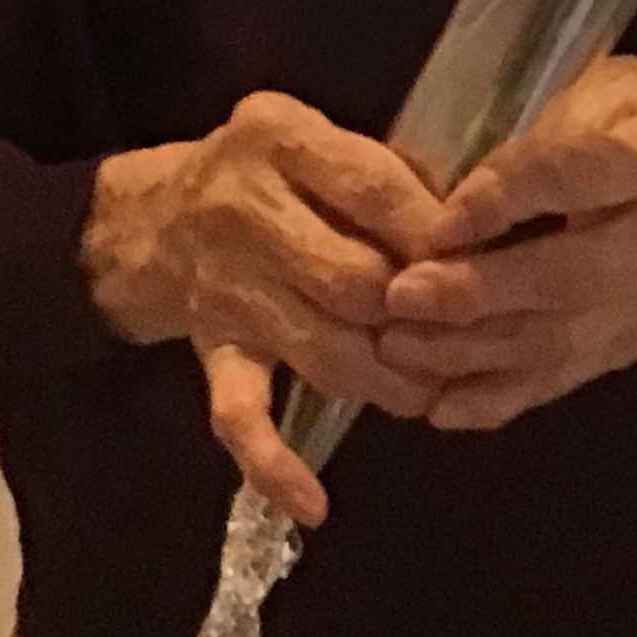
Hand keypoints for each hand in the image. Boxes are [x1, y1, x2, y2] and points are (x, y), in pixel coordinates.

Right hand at [81, 92, 451, 526]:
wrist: (154, 219)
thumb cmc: (265, 170)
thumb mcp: (312, 134)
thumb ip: (383, 165)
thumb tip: (473, 217)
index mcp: (279, 138)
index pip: (371, 186)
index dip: (434, 231)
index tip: (482, 257)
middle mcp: (246, 210)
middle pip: (353, 277)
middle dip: (419, 313)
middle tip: (469, 332)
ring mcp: (226, 289)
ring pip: (321, 350)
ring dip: (387, 382)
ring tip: (433, 392)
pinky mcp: (214, 353)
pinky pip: (239, 414)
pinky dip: (273, 465)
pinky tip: (314, 502)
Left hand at [375, 57, 636, 433]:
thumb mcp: (600, 89)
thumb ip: (541, 134)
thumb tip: (456, 196)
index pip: (583, 177)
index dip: (508, 199)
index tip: (438, 223)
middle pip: (572, 276)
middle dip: (480, 293)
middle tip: (401, 296)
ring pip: (563, 341)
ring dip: (473, 352)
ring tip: (399, 346)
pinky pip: (565, 379)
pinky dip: (499, 398)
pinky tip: (441, 406)